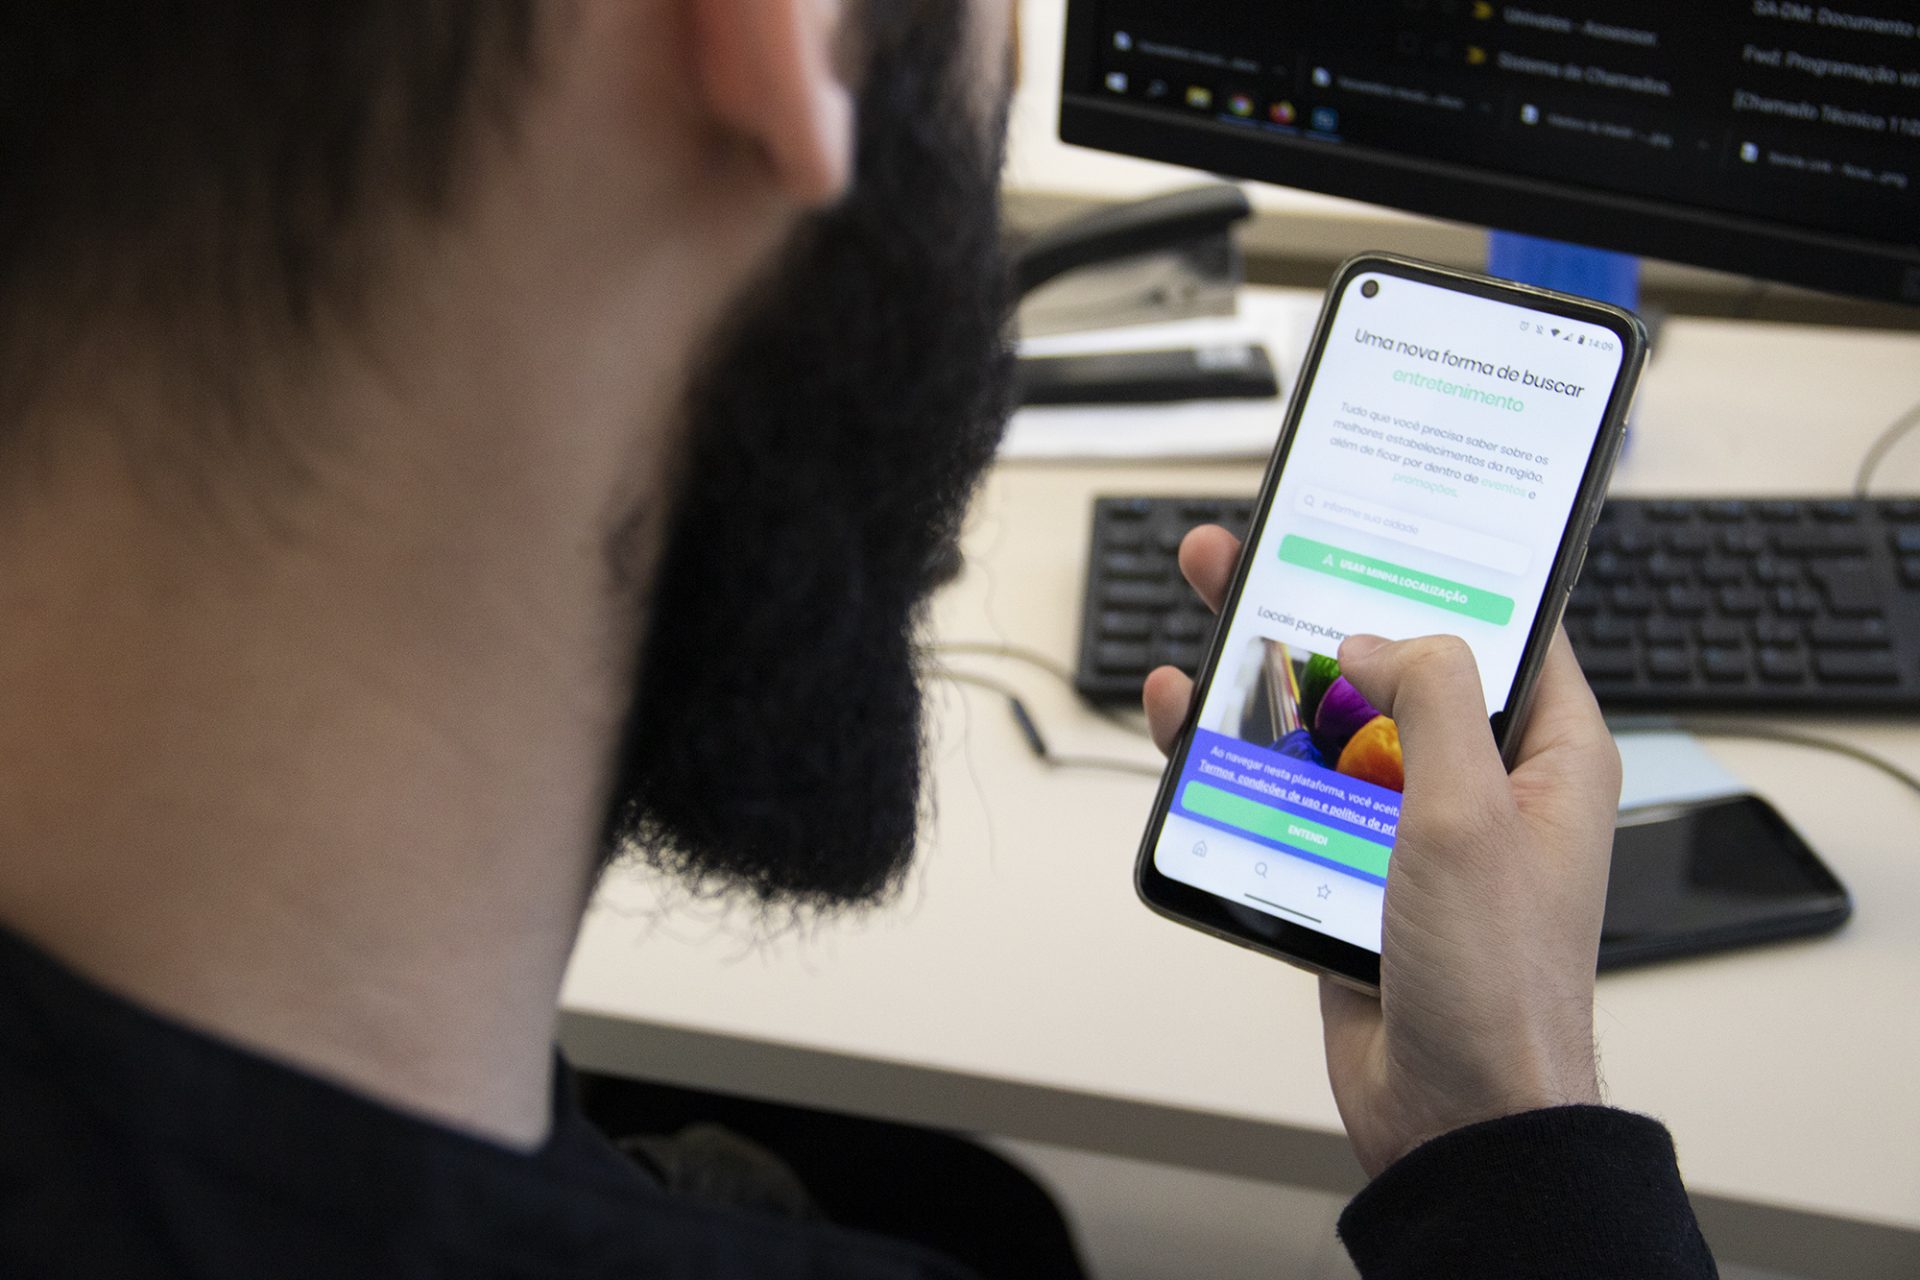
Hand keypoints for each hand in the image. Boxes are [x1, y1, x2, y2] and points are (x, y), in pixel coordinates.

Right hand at [1145, 526, 1619, 1177]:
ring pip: (1327, 725)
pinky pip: (1289, 792)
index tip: (1379, 518)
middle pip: (1390, 664)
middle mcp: (1479, 781)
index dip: (1439, 570)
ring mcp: (1408, 825)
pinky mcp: (1347, 868)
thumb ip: (1433, 700)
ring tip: (1203, 618)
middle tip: (1251, 550)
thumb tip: (1377, 636)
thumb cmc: (1499, 983)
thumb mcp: (1473, 813)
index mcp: (1545, 755)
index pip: (1504, 629)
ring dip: (1263, 679)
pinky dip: (1238, 757)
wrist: (1456, 1114)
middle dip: (1318, 606)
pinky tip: (1186, 723)